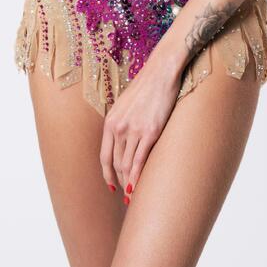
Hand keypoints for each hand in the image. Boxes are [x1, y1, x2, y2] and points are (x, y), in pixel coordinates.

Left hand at [99, 54, 181, 200]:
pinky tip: (139, 186)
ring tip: (134, 194)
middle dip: (120, 180)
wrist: (161, 72)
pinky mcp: (150, 132)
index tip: (111, 185)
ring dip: (130, 182)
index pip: (105, 156)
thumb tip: (122, 141)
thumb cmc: (146, 87)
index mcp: (111, 121)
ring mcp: (134, 130)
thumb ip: (121, 123)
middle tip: (126, 193)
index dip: (107, 174)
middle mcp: (119, 127)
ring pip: (128, 165)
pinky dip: (138, 177)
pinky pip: (140, 161)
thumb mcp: (125, 104)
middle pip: (117, 163)